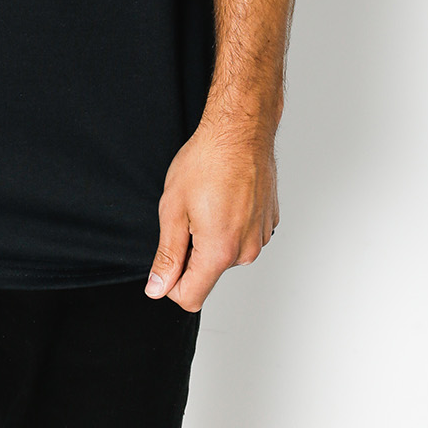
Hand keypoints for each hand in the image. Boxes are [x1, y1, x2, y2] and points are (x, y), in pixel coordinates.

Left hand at [145, 114, 279, 310]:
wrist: (240, 130)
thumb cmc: (208, 160)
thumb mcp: (173, 207)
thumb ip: (167, 255)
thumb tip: (158, 288)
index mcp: (220, 251)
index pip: (191, 297)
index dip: (170, 284)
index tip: (166, 259)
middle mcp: (246, 250)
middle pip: (208, 274)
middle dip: (191, 254)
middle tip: (187, 214)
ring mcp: (261, 236)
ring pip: (226, 254)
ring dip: (211, 237)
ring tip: (208, 200)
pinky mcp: (269, 222)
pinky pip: (242, 236)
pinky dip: (230, 224)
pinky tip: (225, 196)